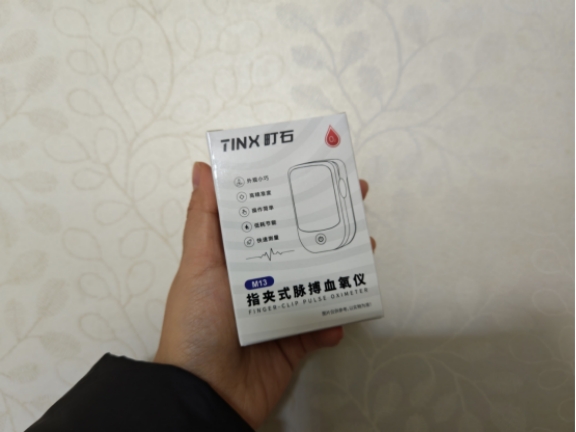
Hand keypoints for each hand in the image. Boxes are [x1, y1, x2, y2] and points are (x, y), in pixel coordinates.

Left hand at [154, 162, 373, 428]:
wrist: (207, 392)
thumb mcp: (199, 264)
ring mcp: (280, 311)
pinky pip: (321, 326)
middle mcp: (261, 281)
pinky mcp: (295, 342)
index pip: (270, 220)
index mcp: (239, 260)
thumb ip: (204, 219)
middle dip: (330, 228)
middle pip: (301, 248)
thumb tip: (202, 168)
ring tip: (365, 255)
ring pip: (319, 284)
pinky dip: (333, 321)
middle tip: (359, 208)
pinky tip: (338, 318)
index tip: (319, 175)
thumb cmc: (198, 323)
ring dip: (343, 270)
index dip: (293, 197)